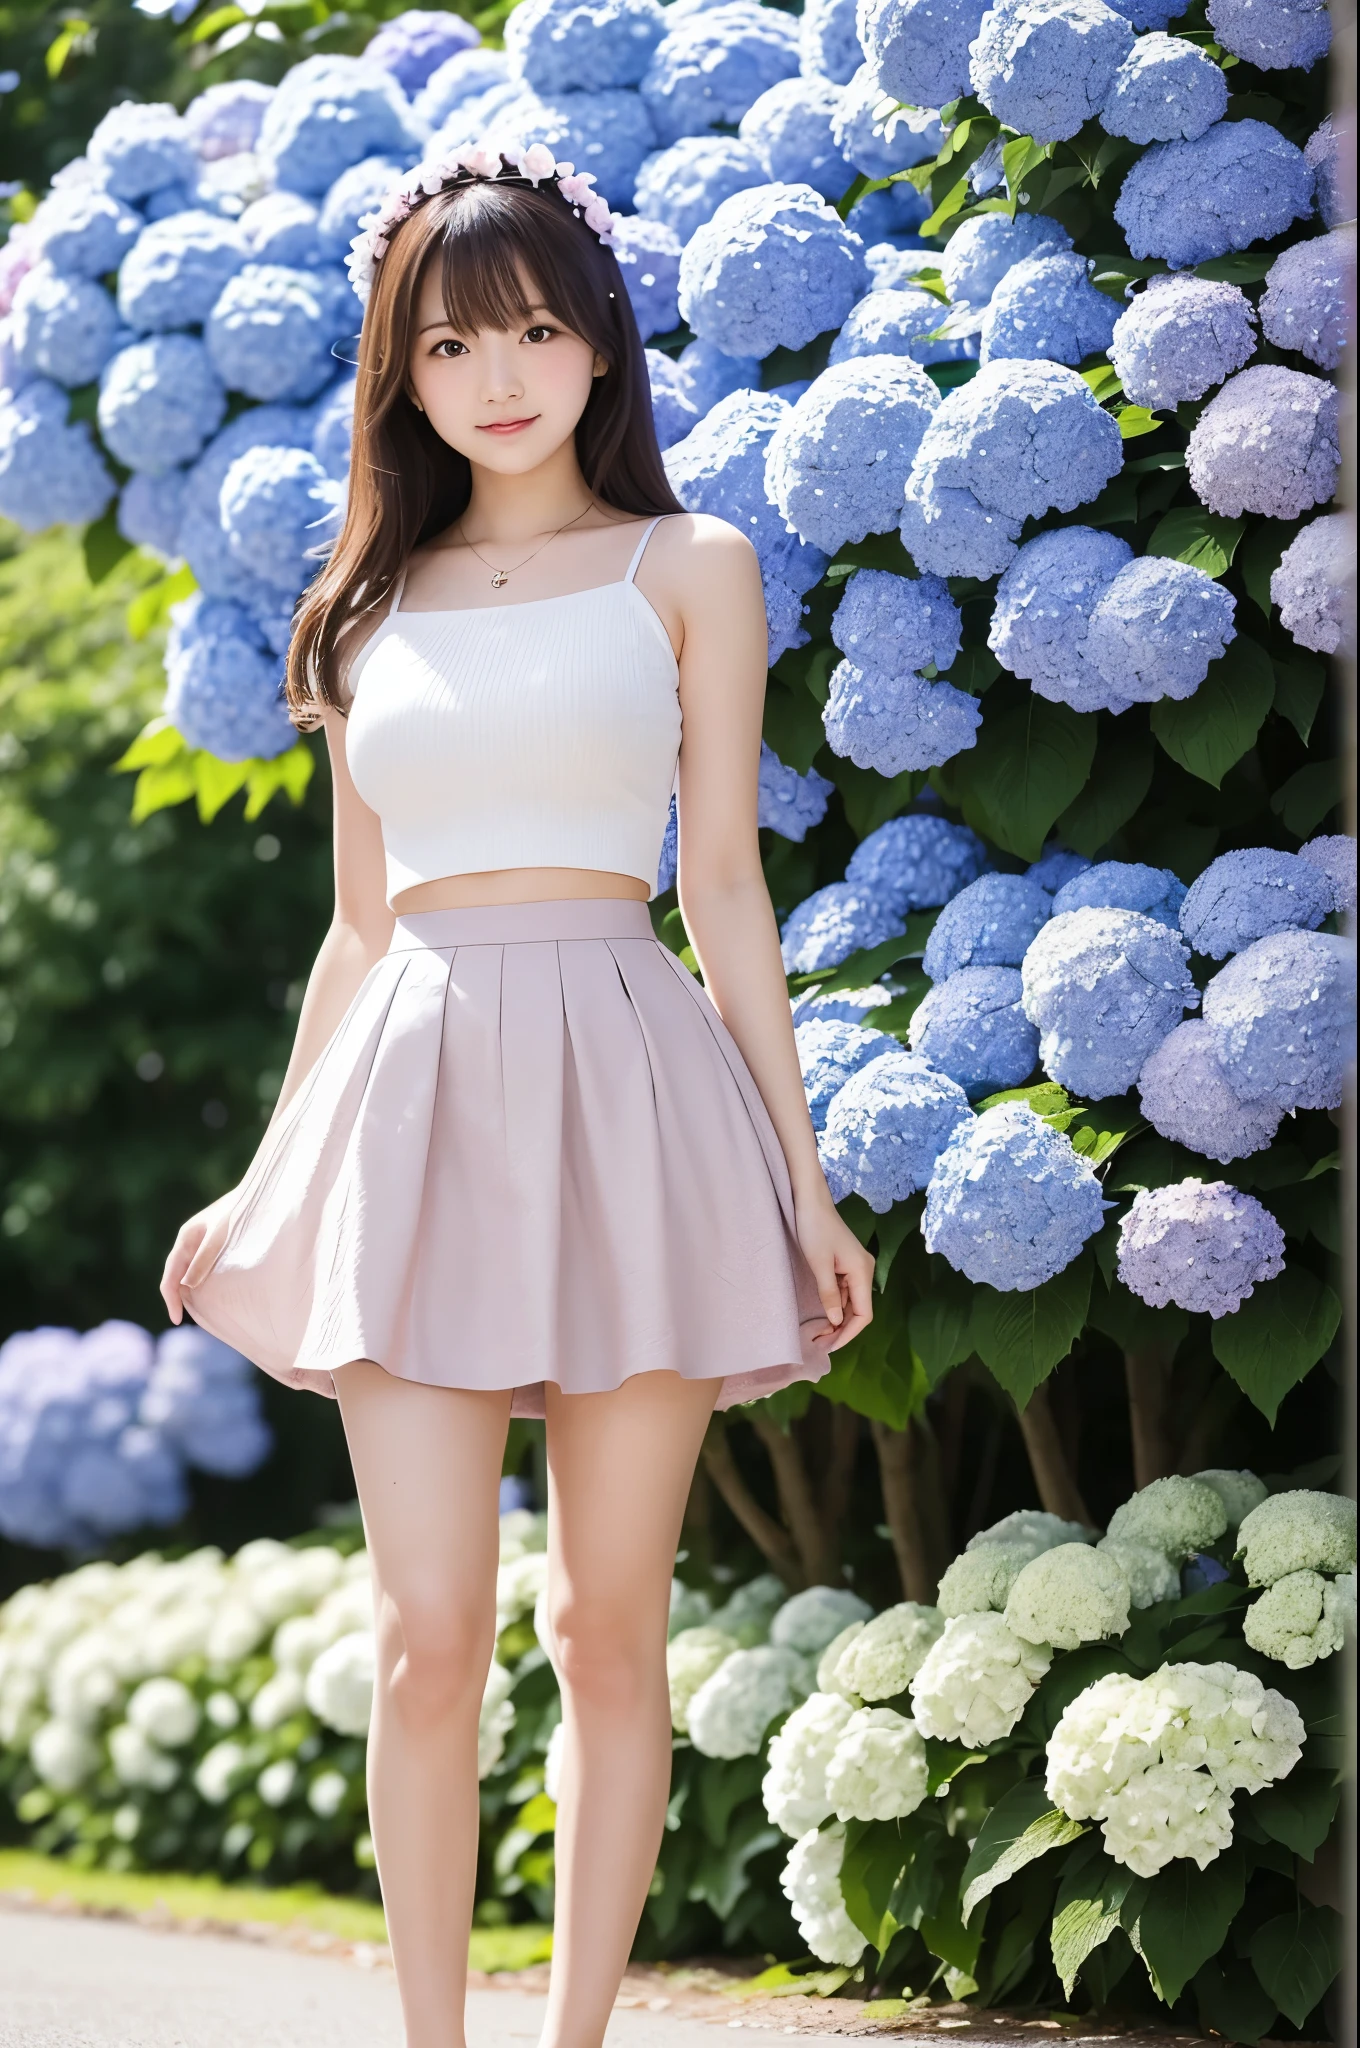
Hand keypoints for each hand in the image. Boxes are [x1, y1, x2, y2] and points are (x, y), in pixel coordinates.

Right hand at [160, 1191, 236, 1323]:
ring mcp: (201, 1242)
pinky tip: (211, 1294)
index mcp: (187, 1238)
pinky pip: (201, 1268)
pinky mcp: (214, 1244)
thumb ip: (203, 1260)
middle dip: (177, 1297)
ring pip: (188, 1272)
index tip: (175, 1320)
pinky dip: (201, 1283)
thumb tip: (187, 1287)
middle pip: (176, 1275)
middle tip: (182, 1318)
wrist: (260, 1195)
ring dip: (189, 1291)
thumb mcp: (220, 1238)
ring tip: (197, 1312)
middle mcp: (190, 1240)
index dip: (171, 1299)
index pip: (171, 1275)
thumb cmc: (240, 1215)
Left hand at [793, 1188, 873, 1351]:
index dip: (848, 1334)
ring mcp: (856, 1269)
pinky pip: (845, 1293)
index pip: (864, 1314)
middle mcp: (865, 1272)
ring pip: (851, 1304)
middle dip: (842, 1330)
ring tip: (818, 1335)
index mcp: (862, 1272)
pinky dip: (835, 1308)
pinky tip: (823, 1317)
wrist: (811, 1201)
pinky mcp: (847, 1266)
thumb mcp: (819, 1264)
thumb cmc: (814, 1229)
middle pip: (859, 1311)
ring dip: (837, 1321)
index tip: (829, 1346)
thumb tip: (836, 1322)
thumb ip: (829, 1294)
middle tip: (819, 1345)